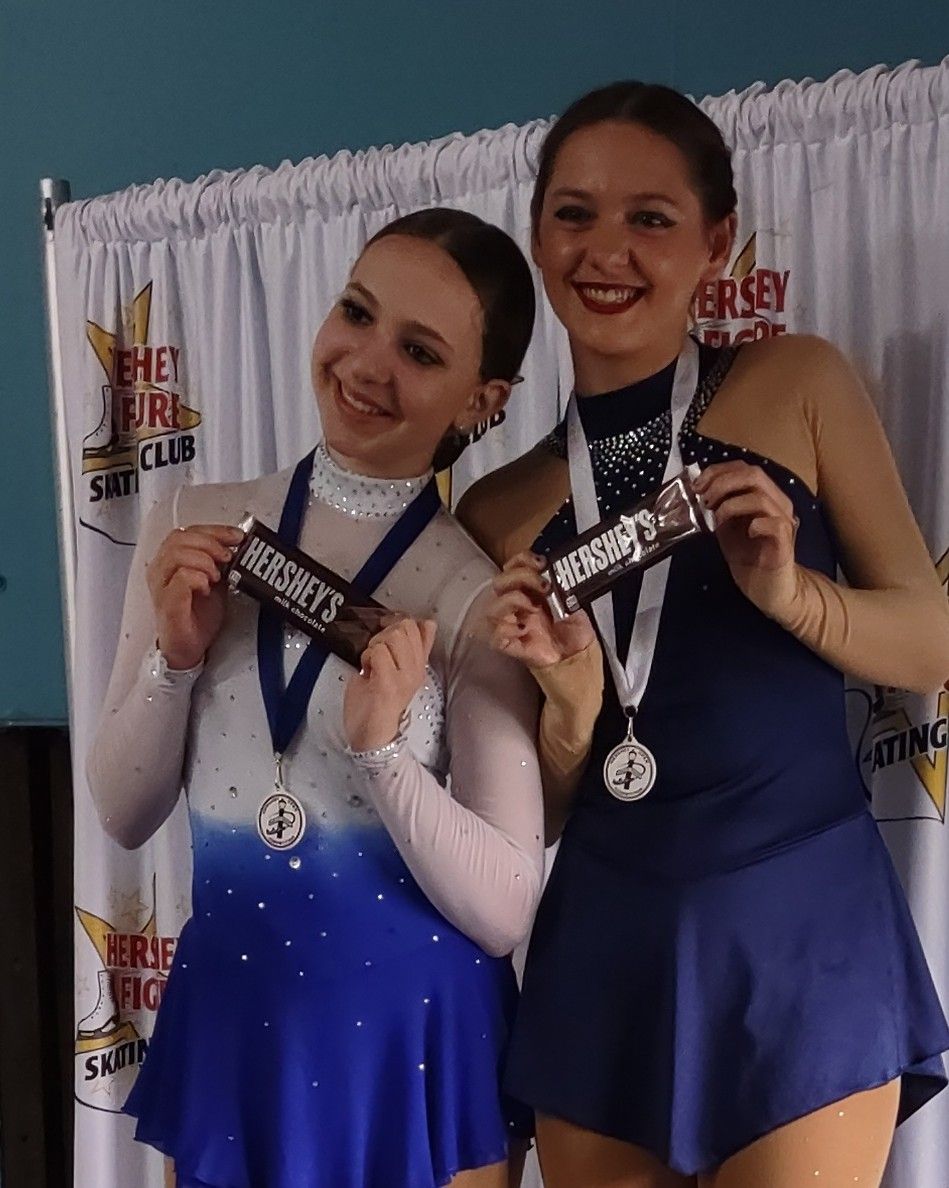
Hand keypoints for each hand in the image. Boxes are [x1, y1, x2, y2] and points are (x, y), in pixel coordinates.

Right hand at [146, 523, 243, 669]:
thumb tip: (236, 545)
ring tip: (216, 576)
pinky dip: (198, 578)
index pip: (187, 531)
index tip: (236, 536)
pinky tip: (206, 588)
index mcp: (171, 561)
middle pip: (179, 538)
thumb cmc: (198, 616)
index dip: (214, 530)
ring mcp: (161, 585)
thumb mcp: (215, 581)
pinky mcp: (167, 602)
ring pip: (176, 554)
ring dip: (204, 560)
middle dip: (210, 543)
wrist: (190, 647)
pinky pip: (180, 578)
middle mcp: (161, 569)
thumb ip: (220, 562)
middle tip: (226, 557)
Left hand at [344, 618, 436, 751]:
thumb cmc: (377, 704)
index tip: (384, 633)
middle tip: (375, 654)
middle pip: (405, 627)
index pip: (422, 627)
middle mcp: (416, 670)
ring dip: (374, 646)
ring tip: (371, 664)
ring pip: (392, 637)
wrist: (372, 737)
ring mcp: (404, 677)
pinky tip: (366, 673)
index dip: (397, 622)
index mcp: (419, 665)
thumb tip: (427, 622)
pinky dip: (366, 658)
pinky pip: (378, 652)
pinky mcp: (388, 683)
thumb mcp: (397, 670)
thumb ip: (410, 648)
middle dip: (384, 634)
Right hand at [486, 551, 595, 667]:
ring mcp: (511, 626)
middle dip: (521, 576)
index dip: (522, 559)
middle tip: (543, 584)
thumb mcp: (573, 601)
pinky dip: (507, 628)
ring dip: (512, 600)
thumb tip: (560, 569)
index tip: (541, 562)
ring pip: (492, 608)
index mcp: (529, 591)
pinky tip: (524, 629)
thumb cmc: (574, 630)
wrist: (579, 659)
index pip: (513, 567)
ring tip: (534, 606)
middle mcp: (516, 606)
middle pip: (499, 582)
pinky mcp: (511, 646)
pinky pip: (495, 636)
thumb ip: (564, 584)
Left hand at [693, 462, 799, 620]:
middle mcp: (777, 503)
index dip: (718, 471)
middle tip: (704, 500)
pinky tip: (747, 533)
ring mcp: (783, 522)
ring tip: (716, 520)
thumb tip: (695, 491)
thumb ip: (716, 507)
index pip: (743, 468)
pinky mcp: (785, 543)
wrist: (769, 589)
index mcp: (763, 495)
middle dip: (722, 483)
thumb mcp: (725, 526)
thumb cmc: (748, 556)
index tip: (696, 485)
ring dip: (732, 505)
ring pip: (761, 497)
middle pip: (754, 475)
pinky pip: (775, 524)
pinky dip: (756, 524)